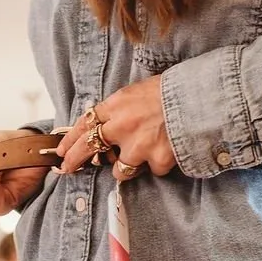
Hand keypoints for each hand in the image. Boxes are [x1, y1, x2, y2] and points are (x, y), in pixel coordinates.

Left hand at [55, 76, 176, 178]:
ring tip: (142, 154)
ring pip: (120, 169)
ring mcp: (138, 145)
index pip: (83, 123)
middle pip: (88, 148)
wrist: (201, 97)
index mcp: (116, 105)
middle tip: (66, 168)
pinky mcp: (156, 159)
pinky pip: (153, 170)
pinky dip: (159, 164)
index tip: (61, 150)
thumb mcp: (139, 91)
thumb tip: (108, 127)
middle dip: (74, 160)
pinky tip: (170, 150)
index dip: (69, 139)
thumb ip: (120, 110)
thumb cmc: (173, 90)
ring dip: (127, 166)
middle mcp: (121, 125)